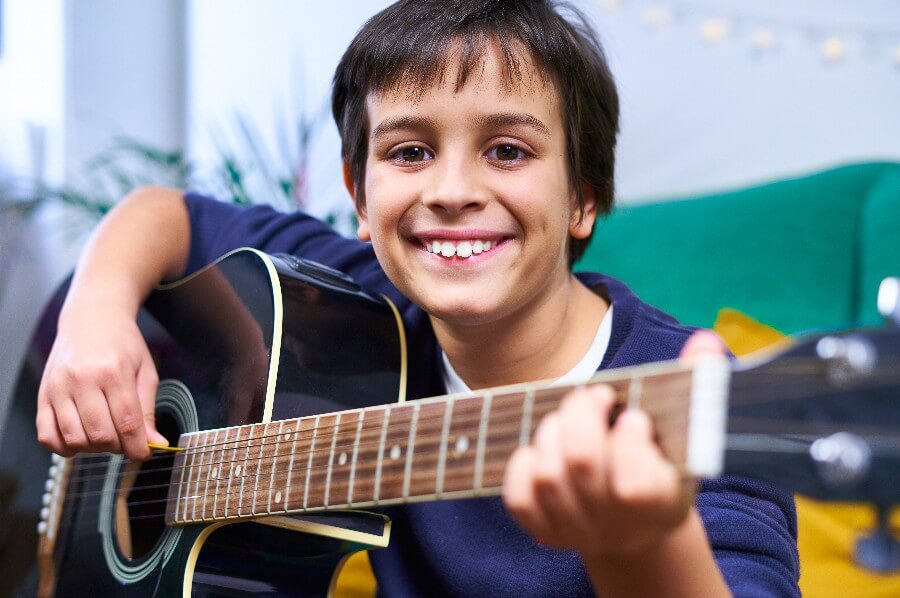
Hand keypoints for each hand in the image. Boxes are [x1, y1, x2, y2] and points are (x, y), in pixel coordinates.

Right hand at [36, 305, 165, 460]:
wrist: (92, 319)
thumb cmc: (123, 345)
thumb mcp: (145, 371)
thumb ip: (147, 409)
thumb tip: (156, 443)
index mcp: (113, 372)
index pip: (126, 423)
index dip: (137, 447)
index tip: (143, 453)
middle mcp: (82, 380)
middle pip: (100, 435)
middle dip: (118, 448)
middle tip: (125, 440)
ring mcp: (58, 388)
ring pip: (74, 440)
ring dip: (93, 448)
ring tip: (105, 435)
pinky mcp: (42, 394)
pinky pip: (46, 436)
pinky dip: (64, 447)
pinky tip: (80, 436)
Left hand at [502, 330, 724, 558]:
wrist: (635, 527)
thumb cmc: (663, 465)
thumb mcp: (687, 433)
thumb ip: (697, 384)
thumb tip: (705, 341)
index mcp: (661, 505)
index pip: (635, 484)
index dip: (629, 440)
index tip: (634, 417)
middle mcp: (618, 528)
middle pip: (583, 463)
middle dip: (582, 413)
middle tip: (594, 396)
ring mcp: (578, 532)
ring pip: (548, 475)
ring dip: (554, 430)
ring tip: (571, 417)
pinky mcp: (544, 532)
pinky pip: (518, 495)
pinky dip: (524, 461)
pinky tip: (545, 446)